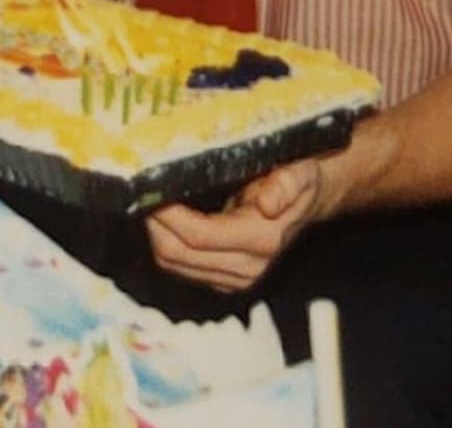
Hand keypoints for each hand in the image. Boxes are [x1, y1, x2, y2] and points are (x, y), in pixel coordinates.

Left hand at [145, 157, 324, 292]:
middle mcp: (248, 267)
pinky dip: (167, 244)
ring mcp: (235, 278)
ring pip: (174, 265)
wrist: (311, 201)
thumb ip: (286, 184)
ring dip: (156, 235)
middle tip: (141, 194)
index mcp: (263, 240)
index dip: (168, 216)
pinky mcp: (224, 280)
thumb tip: (268, 203)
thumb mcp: (299, 170)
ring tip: (149, 202)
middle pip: (178, 255)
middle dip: (153, 225)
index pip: (199, 236)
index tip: (150, 191)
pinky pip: (181, 268)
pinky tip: (165, 219)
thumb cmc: (300, 179)